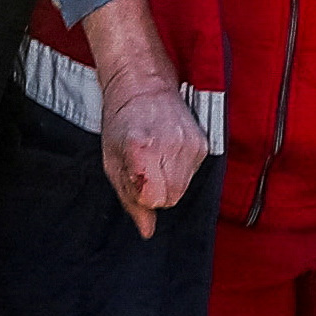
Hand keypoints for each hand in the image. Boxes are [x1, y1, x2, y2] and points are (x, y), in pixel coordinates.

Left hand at [80, 0, 205, 238]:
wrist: (142, 84)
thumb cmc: (121, 121)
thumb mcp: (112, 162)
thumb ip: (130, 199)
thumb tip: (147, 231)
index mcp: (142, 150)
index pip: (152, 200)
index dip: (141, 195)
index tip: (134, 176)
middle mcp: (170, 146)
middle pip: (170, 198)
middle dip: (156, 191)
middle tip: (144, 167)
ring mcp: (190, 143)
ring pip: (183, 189)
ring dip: (168, 181)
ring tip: (156, 156)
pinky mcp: (203, 143)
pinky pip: (193, 174)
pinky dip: (180, 169)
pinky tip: (169, 149)